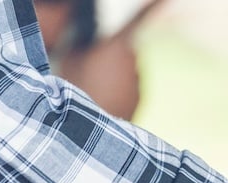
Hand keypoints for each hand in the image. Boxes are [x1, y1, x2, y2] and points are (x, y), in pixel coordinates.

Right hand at [59, 0, 165, 119]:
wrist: (88, 127)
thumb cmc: (76, 86)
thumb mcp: (71, 56)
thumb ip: (85, 41)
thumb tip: (90, 41)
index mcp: (119, 45)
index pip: (141, 19)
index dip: (155, 6)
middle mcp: (135, 62)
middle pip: (125, 50)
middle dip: (111, 55)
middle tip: (90, 69)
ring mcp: (140, 82)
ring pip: (127, 71)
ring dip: (114, 76)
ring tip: (93, 88)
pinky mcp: (141, 99)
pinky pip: (129, 89)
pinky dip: (118, 92)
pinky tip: (103, 100)